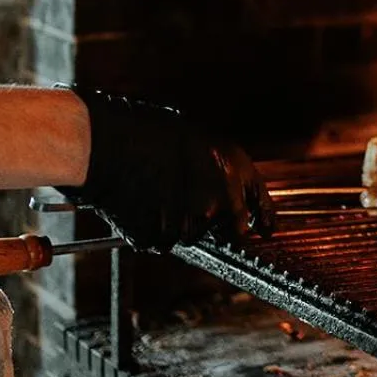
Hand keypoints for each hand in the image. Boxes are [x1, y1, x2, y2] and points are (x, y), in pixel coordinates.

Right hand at [60, 91, 274, 252]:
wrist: (111, 144)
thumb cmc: (152, 135)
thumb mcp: (203, 146)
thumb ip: (223, 175)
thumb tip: (231, 202)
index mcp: (235, 171)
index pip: (260, 206)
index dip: (264, 220)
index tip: (265, 231)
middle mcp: (220, 202)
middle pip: (227, 231)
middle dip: (213, 224)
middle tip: (187, 203)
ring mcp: (191, 224)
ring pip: (189, 236)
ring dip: (176, 224)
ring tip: (156, 194)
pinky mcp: (163, 238)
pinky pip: (161, 241)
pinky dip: (152, 229)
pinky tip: (141, 205)